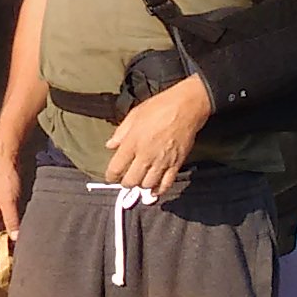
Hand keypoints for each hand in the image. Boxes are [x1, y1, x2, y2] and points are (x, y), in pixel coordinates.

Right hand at [0, 151, 25, 248]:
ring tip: (23, 234)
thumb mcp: (8, 200)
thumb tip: (15, 239)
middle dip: (5, 237)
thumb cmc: (4, 174)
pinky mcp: (1, 201)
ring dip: (10, 229)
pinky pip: (5, 217)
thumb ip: (11, 220)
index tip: (14, 247)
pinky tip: (23, 223)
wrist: (8, 154)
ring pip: (0, 225)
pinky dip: (13, 221)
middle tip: (21, 243)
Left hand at [101, 74, 210, 192]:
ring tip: (139, 181)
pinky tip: (153, 190)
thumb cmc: (160, 106)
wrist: (186, 107)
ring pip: (147, 185)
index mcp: (133, 143)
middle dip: (125, 182)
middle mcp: (146, 156)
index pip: (116, 168)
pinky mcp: (176, 164)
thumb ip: (120, 133)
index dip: (110, 176)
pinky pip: (166, 184)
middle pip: (131, 181)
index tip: (110, 177)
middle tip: (125, 179)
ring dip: (140, 185)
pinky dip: (158, 190)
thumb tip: (110, 145)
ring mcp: (162, 162)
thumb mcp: (134, 115)